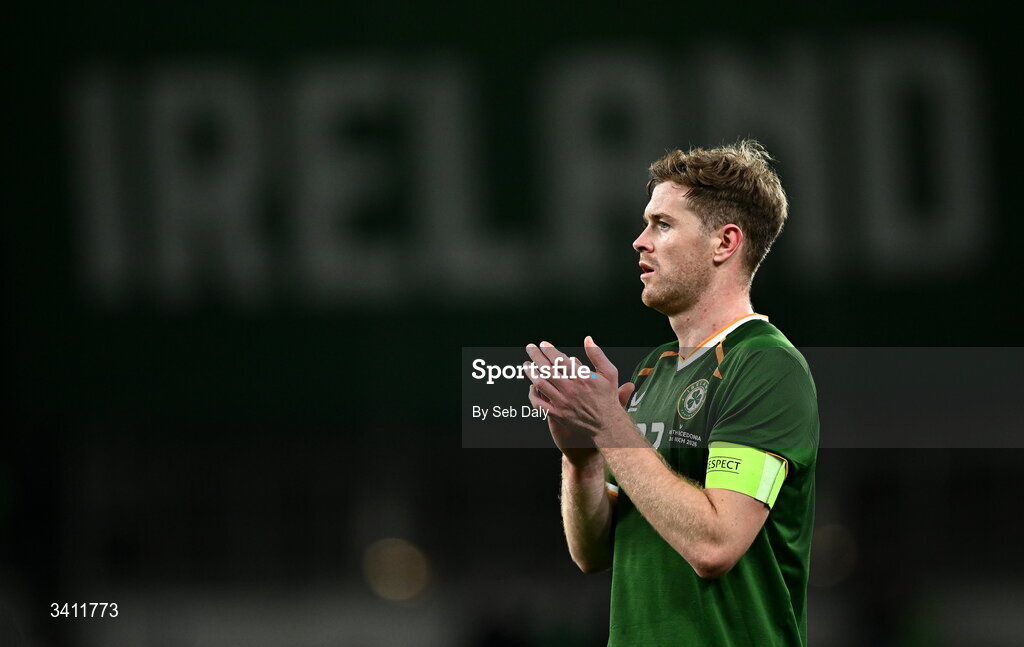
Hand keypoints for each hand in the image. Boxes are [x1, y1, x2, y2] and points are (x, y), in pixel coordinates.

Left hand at [524, 338, 635, 458]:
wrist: (607, 423)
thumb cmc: (607, 397)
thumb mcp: (609, 372)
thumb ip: (597, 354)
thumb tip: (587, 339)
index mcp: (581, 377)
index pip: (559, 359)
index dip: (549, 350)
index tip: (543, 344)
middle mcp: (570, 389)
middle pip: (546, 369)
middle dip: (535, 356)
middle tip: (530, 348)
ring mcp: (562, 402)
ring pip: (540, 384)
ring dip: (530, 372)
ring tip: (526, 365)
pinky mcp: (557, 414)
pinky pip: (539, 403)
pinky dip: (532, 394)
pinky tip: (531, 387)